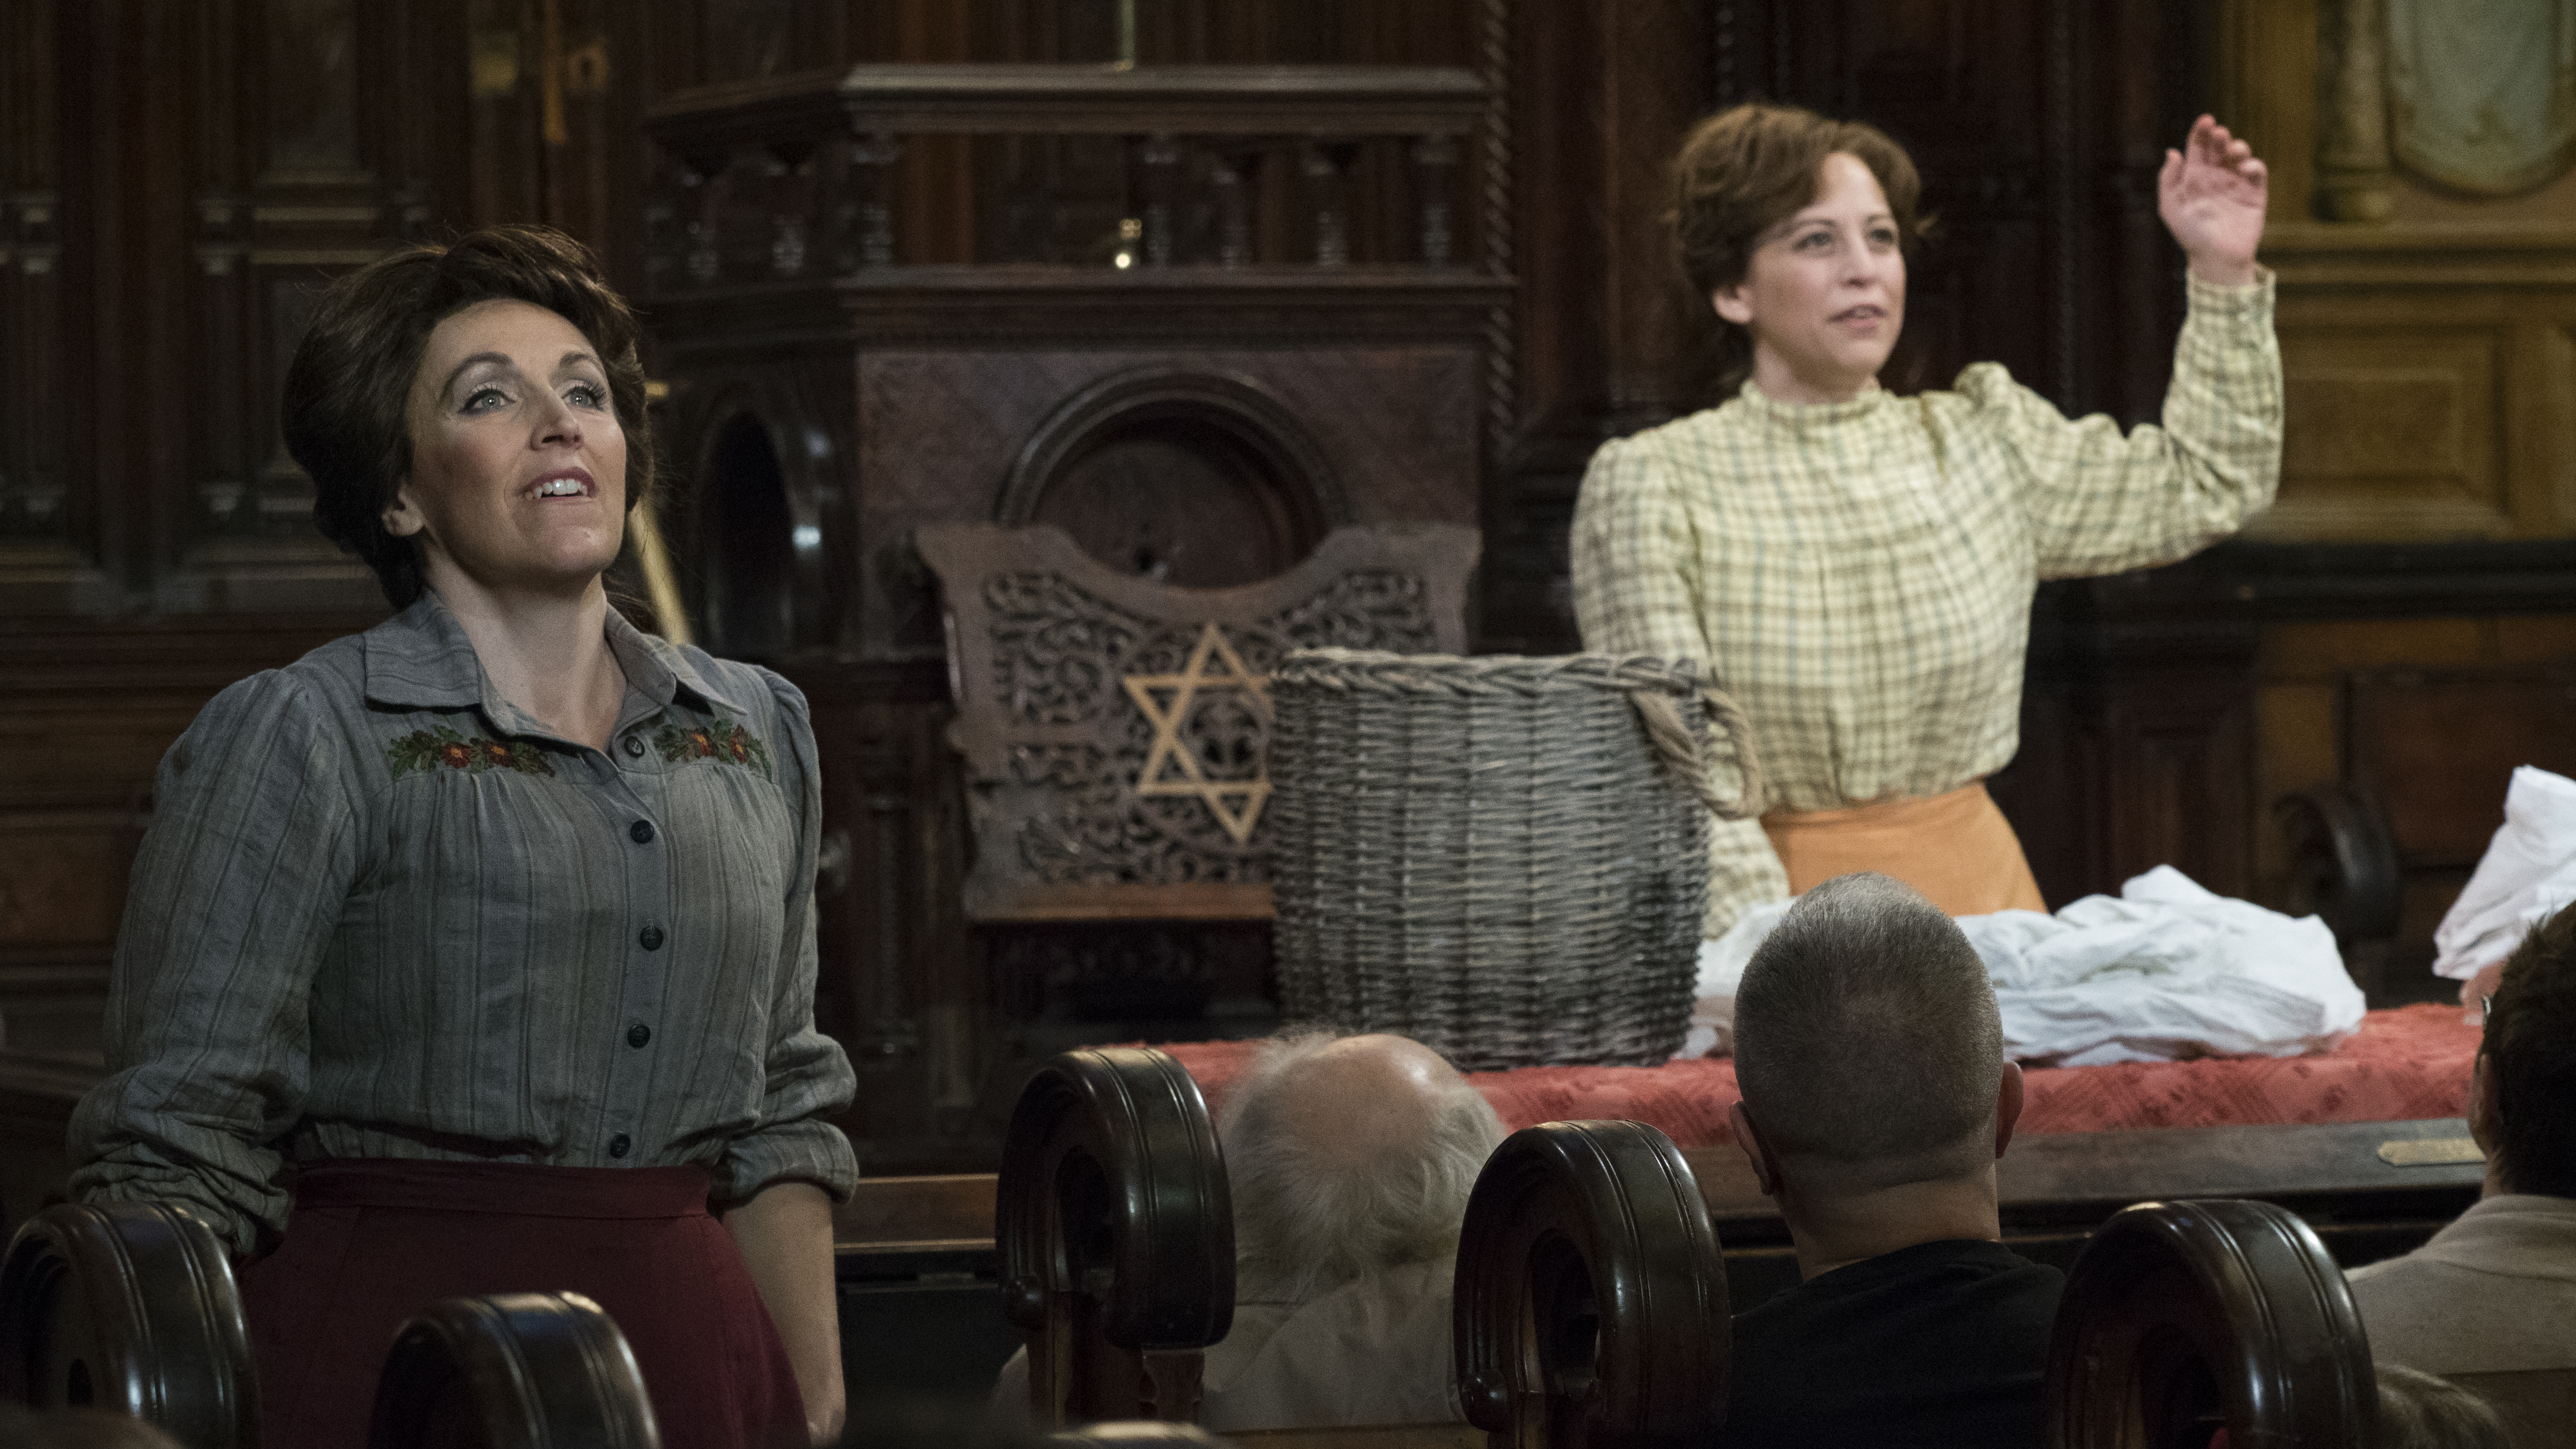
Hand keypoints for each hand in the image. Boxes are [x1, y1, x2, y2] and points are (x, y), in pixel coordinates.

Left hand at [2158, 114, 2266, 285]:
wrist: (2216, 258)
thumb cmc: (2190, 235)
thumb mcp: (2171, 208)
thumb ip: (2168, 180)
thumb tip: (2172, 152)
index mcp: (2194, 178)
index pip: (2198, 148)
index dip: (2201, 132)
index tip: (2206, 120)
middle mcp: (2215, 177)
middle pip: (2219, 148)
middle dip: (2220, 136)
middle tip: (2219, 134)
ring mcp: (2236, 183)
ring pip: (2239, 155)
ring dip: (2238, 147)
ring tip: (2233, 150)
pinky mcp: (2255, 193)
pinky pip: (2257, 172)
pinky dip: (2253, 165)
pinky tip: (2245, 169)